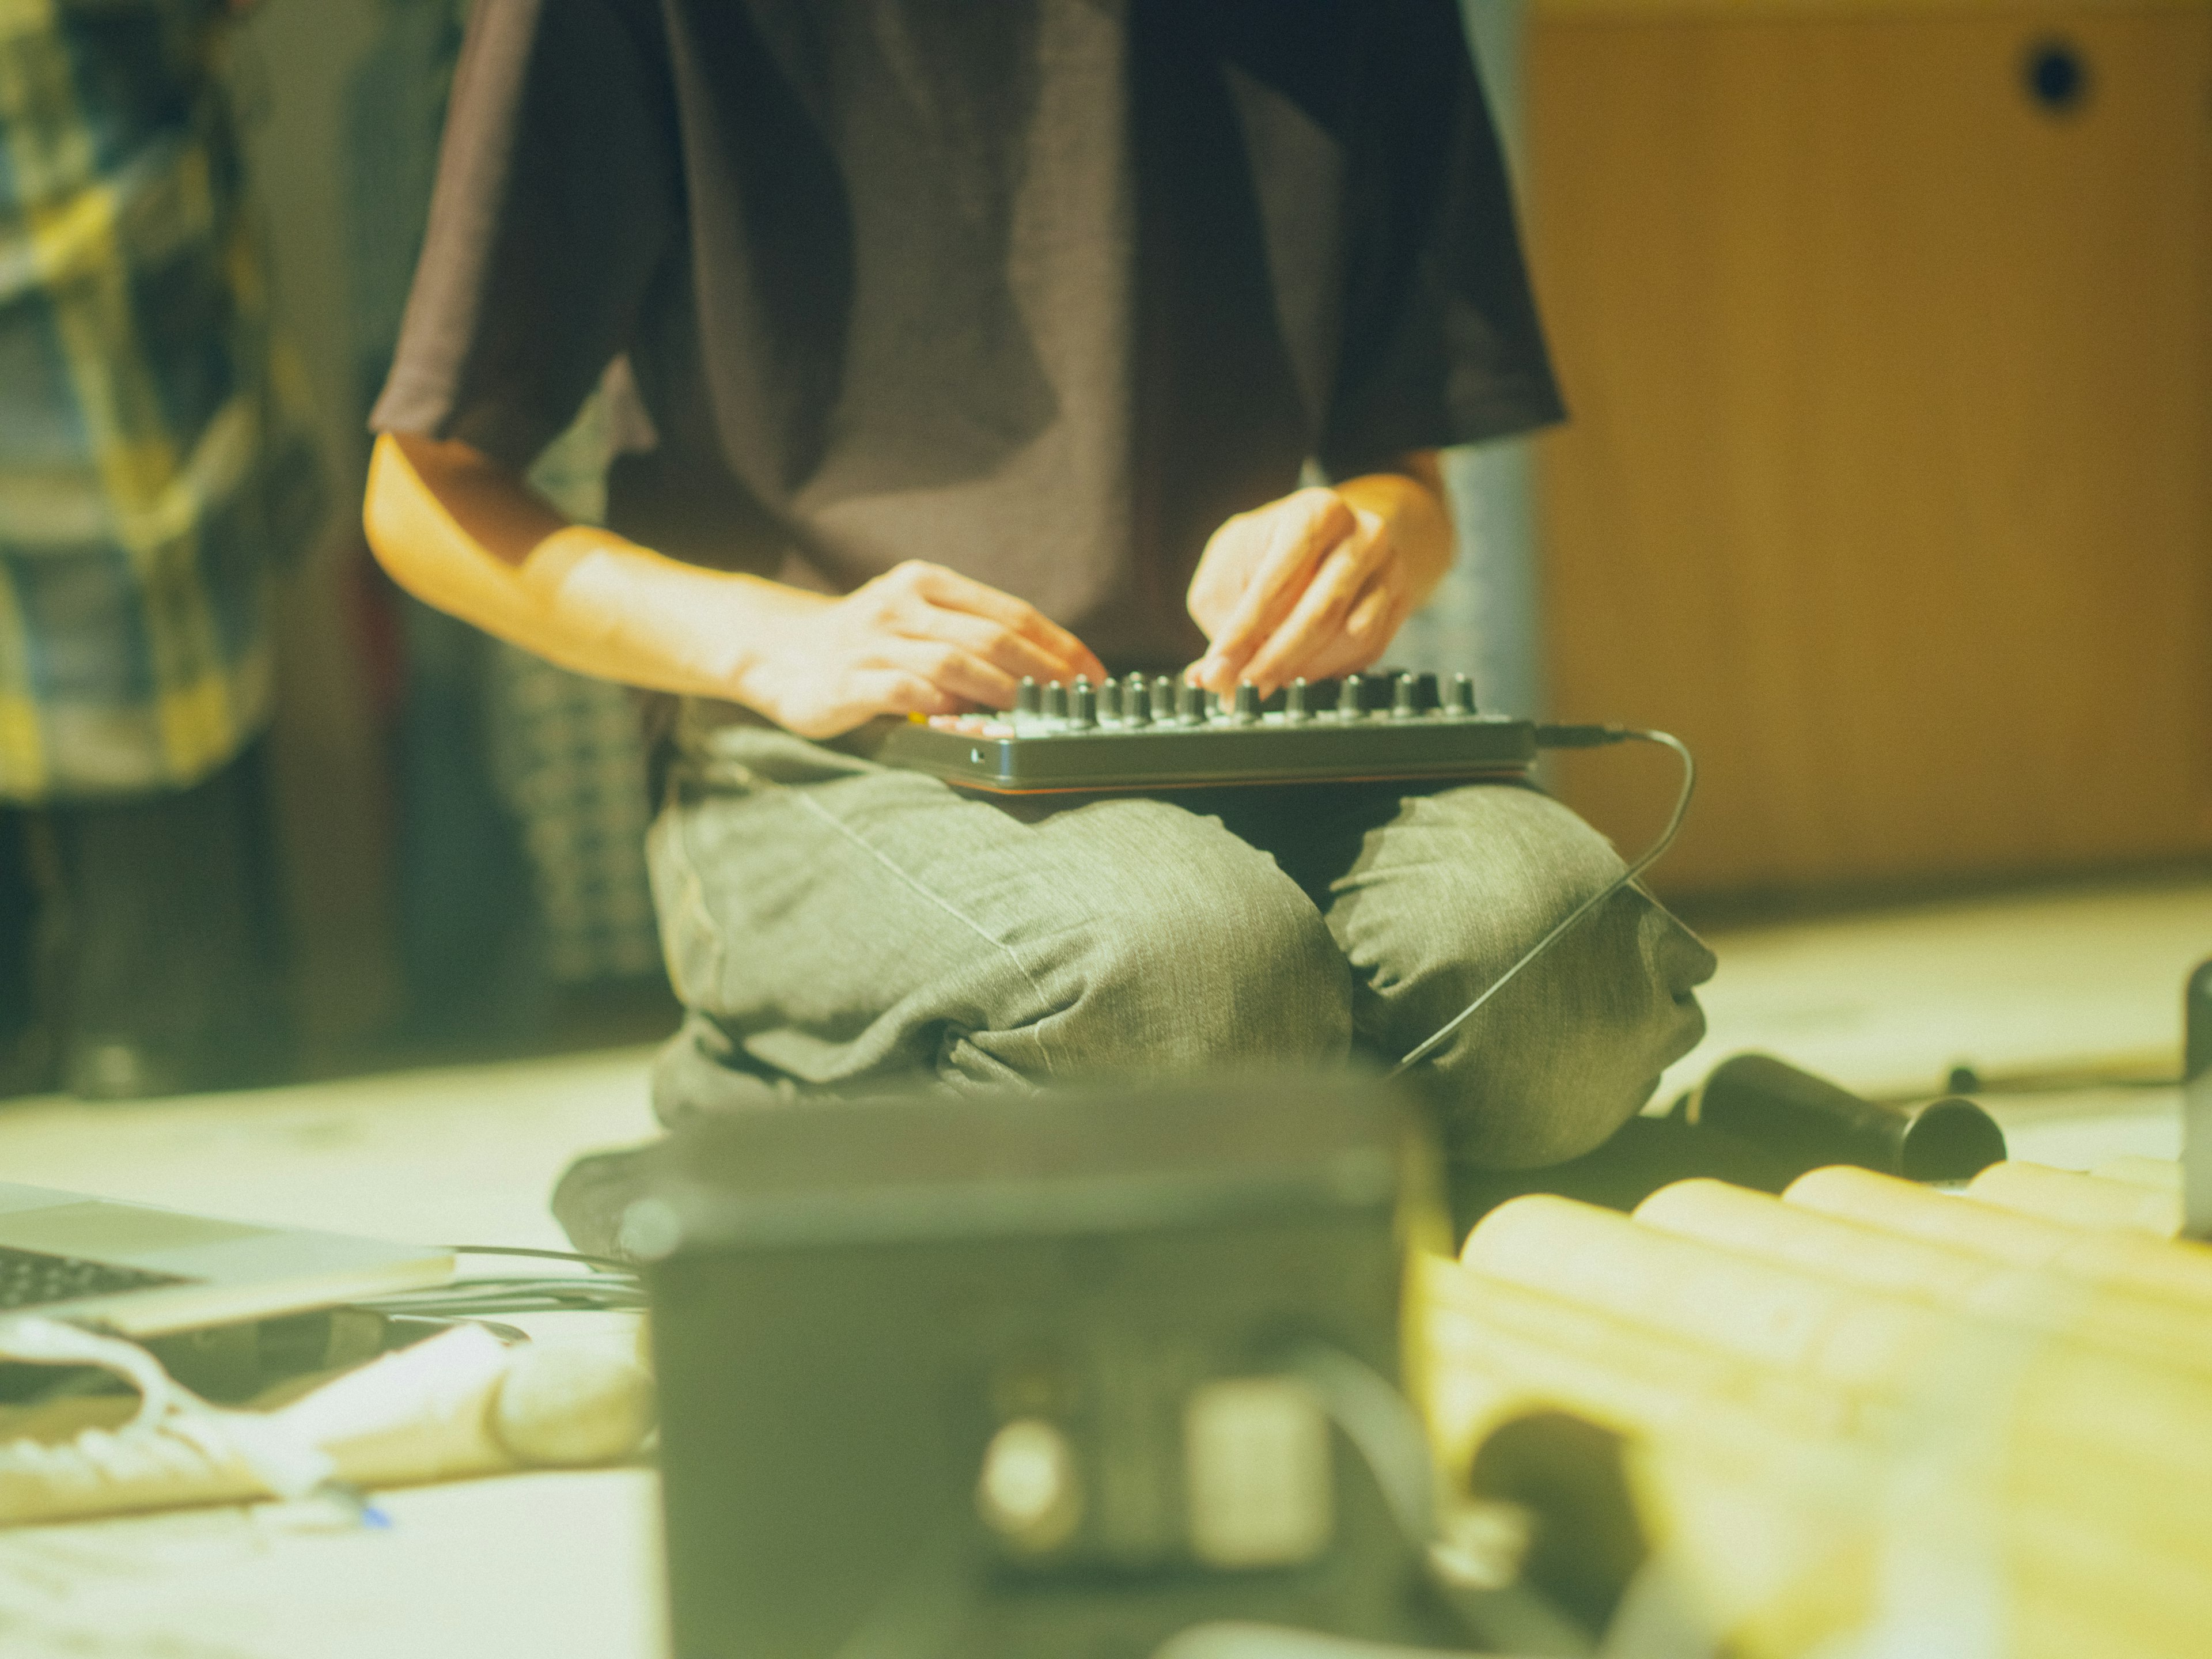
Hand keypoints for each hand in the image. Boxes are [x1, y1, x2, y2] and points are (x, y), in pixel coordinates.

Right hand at [733, 560, 1105, 737]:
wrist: (778, 652)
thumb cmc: (866, 643)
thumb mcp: (918, 621)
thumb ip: (970, 635)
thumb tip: (1047, 670)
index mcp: (927, 583)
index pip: (1011, 612)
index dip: (1060, 646)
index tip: (1095, 676)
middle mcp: (901, 605)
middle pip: (990, 636)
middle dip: (1042, 672)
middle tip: (1075, 703)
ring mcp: (873, 642)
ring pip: (952, 662)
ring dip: (1000, 690)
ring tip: (1033, 715)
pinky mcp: (848, 681)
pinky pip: (904, 691)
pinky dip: (941, 705)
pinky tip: (965, 719)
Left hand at [1184, 463, 1451, 697]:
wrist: (1342, 532)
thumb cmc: (1275, 547)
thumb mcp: (1234, 561)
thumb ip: (1220, 614)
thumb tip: (1210, 677)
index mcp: (1317, 512)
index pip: (1279, 578)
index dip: (1245, 628)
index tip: (1220, 664)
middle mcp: (1364, 535)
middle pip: (1321, 611)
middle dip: (1276, 658)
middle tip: (1244, 688)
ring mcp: (1391, 569)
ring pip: (1350, 635)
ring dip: (1303, 669)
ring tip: (1267, 683)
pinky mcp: (1402, 602)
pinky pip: (1368, 650)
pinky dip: (1330, 669)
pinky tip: (1302, 672)